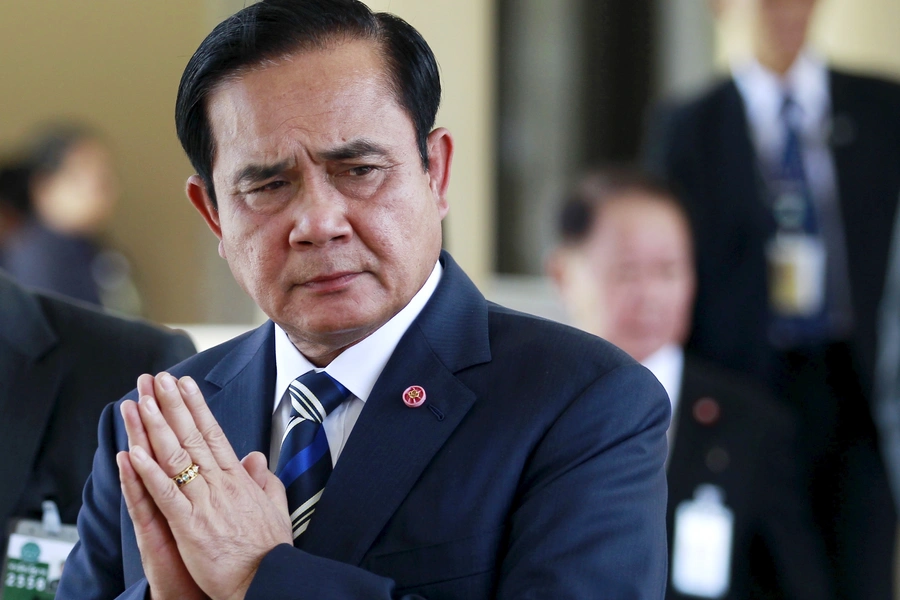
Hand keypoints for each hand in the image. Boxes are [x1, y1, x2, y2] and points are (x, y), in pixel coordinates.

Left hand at [124, 373, 291, 599]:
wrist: (267, 579)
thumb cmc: (269, 550)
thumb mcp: (276, 507)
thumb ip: (264, 480)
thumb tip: (256, 458)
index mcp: (239, 479)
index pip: (214, 434)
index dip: (197, 407)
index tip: (185, 385)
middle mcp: (221, 484)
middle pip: (193, 436)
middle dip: (173, 405)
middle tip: (159, 379)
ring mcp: (204, 503)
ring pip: (177, 457)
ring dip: (157, 427)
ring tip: (143, 401)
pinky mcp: (189, 526)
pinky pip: (166, 494)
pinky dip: (149, 472)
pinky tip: (134, 452)